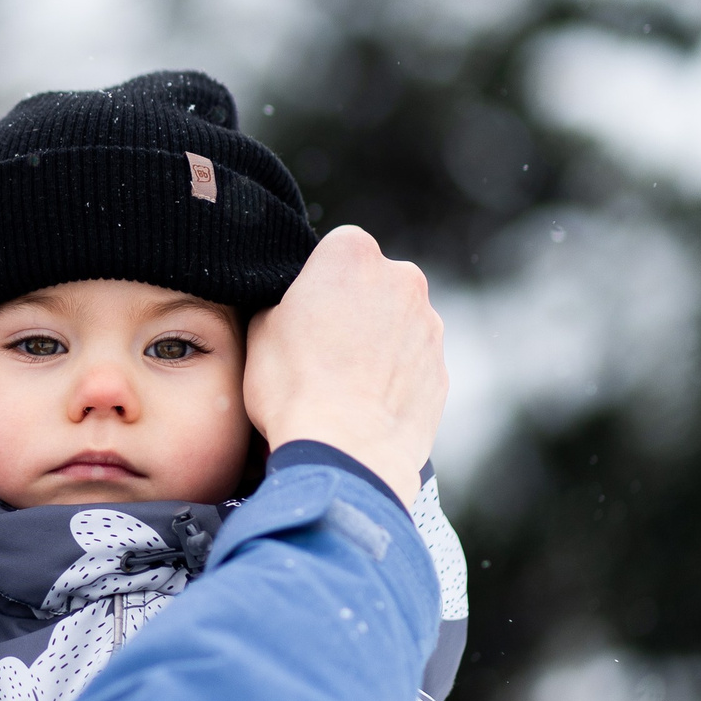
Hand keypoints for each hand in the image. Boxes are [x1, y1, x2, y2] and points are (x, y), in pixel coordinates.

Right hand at [244, 227, 445, 508]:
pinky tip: (362, 404)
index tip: (301, 312)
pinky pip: (410, 363)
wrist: (347, 451)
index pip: (334, 250)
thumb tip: (293, 306)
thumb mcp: (259, 328)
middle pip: (372, 283)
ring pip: (395, 323)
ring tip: (340, 384)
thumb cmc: (294, 385)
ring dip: (374, 342)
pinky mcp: (441, 369)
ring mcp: (428, 325)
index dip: (315, 281)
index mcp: (352, 254)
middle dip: (352, 307)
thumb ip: (283, 300)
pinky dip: (392, 376)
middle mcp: (401, 279)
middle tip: (318, 348)